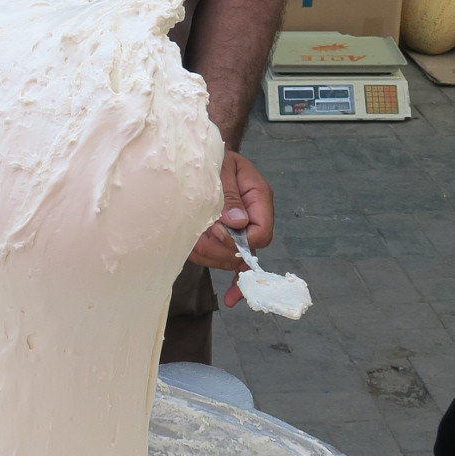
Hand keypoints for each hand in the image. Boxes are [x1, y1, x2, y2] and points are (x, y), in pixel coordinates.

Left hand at [189, 148, 274, 307]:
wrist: (200, 156)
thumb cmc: (211, 158)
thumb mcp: (220, 169)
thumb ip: (228, 195)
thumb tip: (237, 222)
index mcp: (258, 197)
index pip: (261, 232)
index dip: (240, 241)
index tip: (218, 234)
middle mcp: (253, 216)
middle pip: (246, 251)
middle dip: (221, 249)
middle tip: (199, 237)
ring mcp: (241, 230)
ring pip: (232, 258)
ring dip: (210, 254)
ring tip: (193, 239)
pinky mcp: (228, 239)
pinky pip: (232, 264)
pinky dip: (232, 281)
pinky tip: (231, 299)